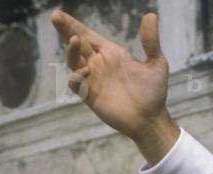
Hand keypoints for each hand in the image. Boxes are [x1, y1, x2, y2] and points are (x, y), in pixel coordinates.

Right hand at [51, 9, 179, 163]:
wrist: (151, 119)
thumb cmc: (154, 92)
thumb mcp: (156, 63)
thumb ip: (151, 41)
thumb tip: (150, 15)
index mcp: (111, 53)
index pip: (88, 35)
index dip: (74, 24)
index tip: (59, 14)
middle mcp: (99, 64)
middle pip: (76, 44)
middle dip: (65, 30)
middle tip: (55, 16)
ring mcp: (93, 80)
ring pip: (74, 61)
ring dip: (71, 51)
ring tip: (75, 40)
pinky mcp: (90, 96)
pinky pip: (76, 84)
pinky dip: (76, 77)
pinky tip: (86, 72)